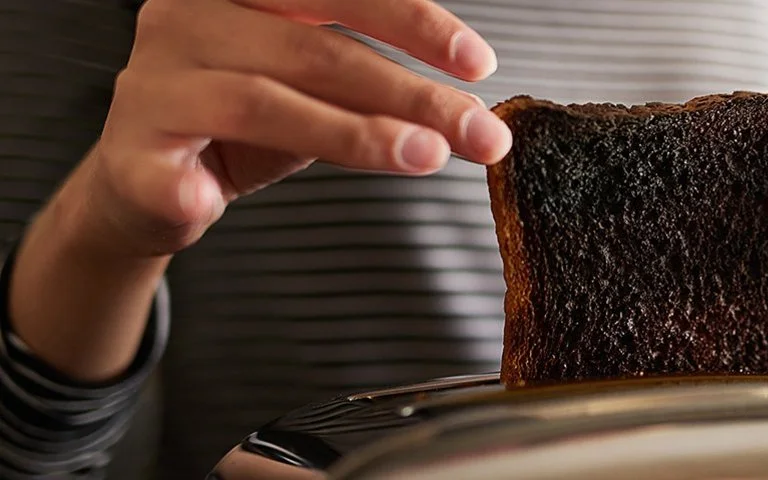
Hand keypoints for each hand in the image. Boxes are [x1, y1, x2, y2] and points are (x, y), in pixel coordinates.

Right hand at [90, 0, 511, 255]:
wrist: (149, 182)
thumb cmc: (244, 124)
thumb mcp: (319, 92)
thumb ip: (379, 87)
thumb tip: (471, 112)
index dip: (411, 21)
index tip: (478, 63)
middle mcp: (188, 17)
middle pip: (315, 49)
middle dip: (409, 93)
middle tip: (476, 132)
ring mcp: (152, 84)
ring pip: (262, 102)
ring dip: (354, 135)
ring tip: (422, 158)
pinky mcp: (129, 153)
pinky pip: (167, 173)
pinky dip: (193, 190)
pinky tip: (210, 202)